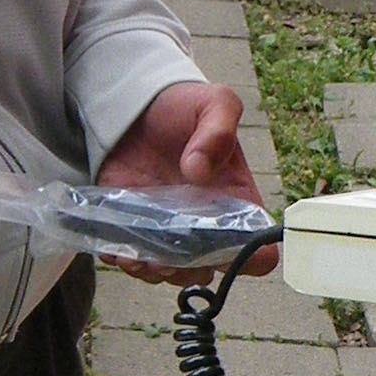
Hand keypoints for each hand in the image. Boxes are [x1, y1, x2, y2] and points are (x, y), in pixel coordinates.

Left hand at [95, 78, 270, 279]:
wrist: (135, 105)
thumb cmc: (183, 106)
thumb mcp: (215, 103)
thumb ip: (219, 129)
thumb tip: (199, 170)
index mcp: (237, 202)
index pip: (258, 251)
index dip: (248, 258)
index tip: (224, 247)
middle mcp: (206, 225)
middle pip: (208, 270)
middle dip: (187, 271)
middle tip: (168, 255)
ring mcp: (169, 230)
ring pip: (170, 273)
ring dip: (154, 272)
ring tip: (138, 257)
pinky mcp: (134, 228)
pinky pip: (132, 259)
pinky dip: (124, 261)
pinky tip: (117, 249)